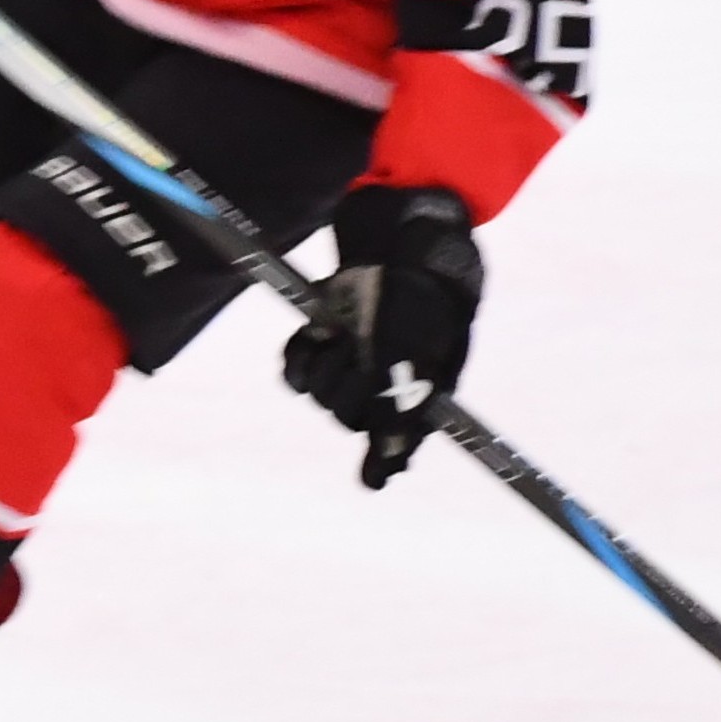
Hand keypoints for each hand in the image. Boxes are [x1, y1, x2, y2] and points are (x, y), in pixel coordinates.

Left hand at [280, 185, 482, 487]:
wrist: (399, 241)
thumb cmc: (418, 297)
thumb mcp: (412, 355)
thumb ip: (396, 413)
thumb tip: (387, 473)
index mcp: (422, 391)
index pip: (398, 445)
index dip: (385, 462)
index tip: (374, 480)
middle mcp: (387, 382)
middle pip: (352, 418)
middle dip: (349, 390)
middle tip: (360, 355)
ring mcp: (353, 360)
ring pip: (323, 395)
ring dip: (326, 368)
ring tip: (343, 334)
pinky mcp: (323, 340)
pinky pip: (298, 370)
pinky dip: (301, 356)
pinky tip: (315, 335)